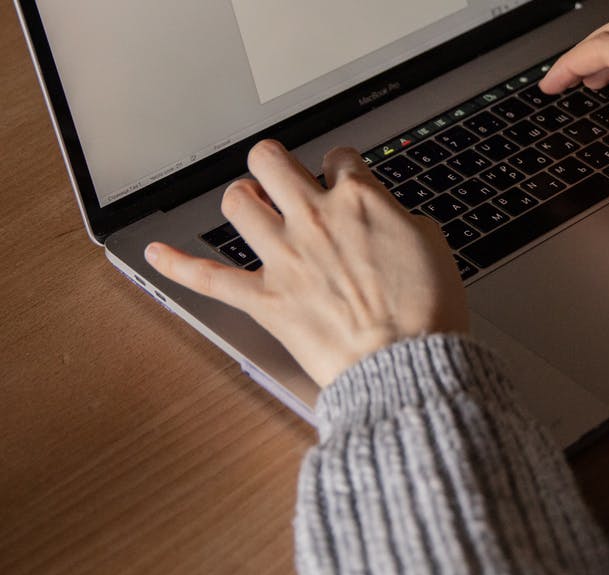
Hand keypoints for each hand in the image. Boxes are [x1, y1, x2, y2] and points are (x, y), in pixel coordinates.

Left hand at [144, 140, 468, 386]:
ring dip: (242, 201)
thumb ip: (402, 220)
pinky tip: (154, 254)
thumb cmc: (427, 313)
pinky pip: (206, 277)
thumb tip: (389, 218)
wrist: (407, 364)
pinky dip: (175, 265)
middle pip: (271, 161)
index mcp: (360, 201)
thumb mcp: (435, 247)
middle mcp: (314, 219)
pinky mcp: (264, 299)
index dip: (340, 166)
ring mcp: (283, 258)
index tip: (341, 177)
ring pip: (236, 203)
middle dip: (275, 164)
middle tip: (281, 176)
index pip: (338, 157)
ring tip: (249, 207)